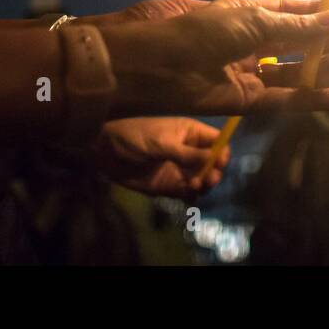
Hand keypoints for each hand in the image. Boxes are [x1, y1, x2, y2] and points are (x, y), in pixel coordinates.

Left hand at [94, 117, 227, 195]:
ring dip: (204, 184)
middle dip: (214, 171)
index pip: (216, 141)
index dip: (221, 151)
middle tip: (208, 178)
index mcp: (190, 133)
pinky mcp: (170, 185)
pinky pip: (188, 192)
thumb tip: (213, 157)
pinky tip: (188, 194)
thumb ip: (187, 153)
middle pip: (213, 162)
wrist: (106, 153)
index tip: (219, 161)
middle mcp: (189, 151)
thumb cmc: (135, 138)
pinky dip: (192, 195)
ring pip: (203, 179)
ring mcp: (180, 169)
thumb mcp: (162, 143)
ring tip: (194, 185)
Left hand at [101, 0, 328, 116]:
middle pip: (292, 42)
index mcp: (246, 15)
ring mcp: (248, 72)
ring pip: (290, 73)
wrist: (162, 67)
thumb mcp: (253, 20)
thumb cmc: (203, 32)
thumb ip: (293, 26)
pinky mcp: (246, 101)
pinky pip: (284, 100)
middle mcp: (248, 43)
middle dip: (321, 40)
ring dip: (317, 68)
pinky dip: (310, 99)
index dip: (314, 14)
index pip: (286, 12)